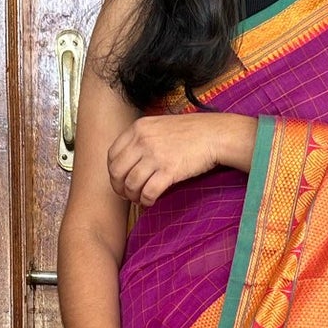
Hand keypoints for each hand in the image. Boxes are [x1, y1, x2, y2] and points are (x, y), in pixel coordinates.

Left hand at [106, 113, 255, 207]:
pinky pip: (148, 192)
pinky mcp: (169, 170)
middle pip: (117, 171)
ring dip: (133, 196)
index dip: (113, 172)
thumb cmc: (190, 132)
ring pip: (131, 184)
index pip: (112, 155)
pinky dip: (147, 201)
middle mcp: (143, 140)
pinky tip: (150, 201)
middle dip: (119, 187)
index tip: (120, 181)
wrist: (215, 134)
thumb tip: (128, 162)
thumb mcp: (159, 125)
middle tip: (127, 195)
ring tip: (140, 199)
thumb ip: (142, 138)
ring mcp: (155, 155)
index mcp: (138, 128)